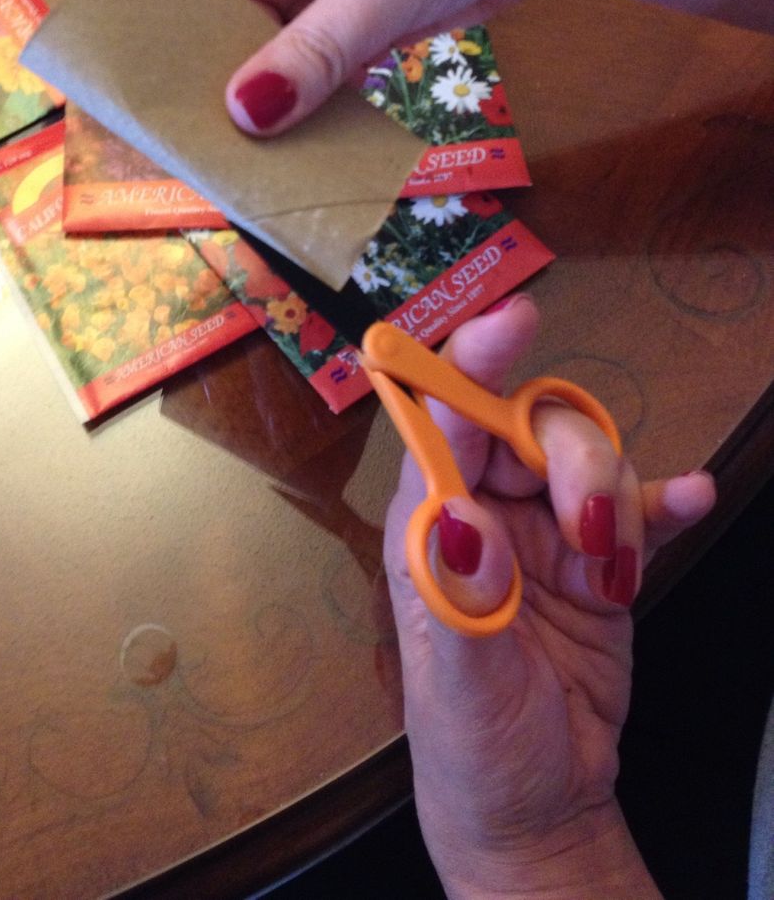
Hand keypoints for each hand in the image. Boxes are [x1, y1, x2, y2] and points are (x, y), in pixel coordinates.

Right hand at [178, 0, 773, 135]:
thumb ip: (312, 52)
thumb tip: (243, 120)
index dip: (139, 27)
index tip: (122, 94)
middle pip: (207, 25)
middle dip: (195, 83)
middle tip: (172, 155)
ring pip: (260, 58)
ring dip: (252, 107)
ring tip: (220, 173)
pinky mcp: (354, 24)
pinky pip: (310, 74)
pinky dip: (301, 110)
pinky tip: (284, 160)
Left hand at [383, 295, 715, 899]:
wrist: (537, 806)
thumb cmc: (474, 742)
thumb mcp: (461, 680)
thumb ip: (462, 598)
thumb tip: (458, 518)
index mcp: (433, 522)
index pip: (445, 421)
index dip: (473, 363)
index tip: (513, 320)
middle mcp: (487, 511)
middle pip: (532, 426)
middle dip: (573, 459)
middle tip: (593, 531)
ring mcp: (548, 534)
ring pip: (588, 459)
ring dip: (616, 496)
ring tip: (616, 568)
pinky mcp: (603, 564)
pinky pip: (641, 510)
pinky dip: (665, 500)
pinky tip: (694, 496)